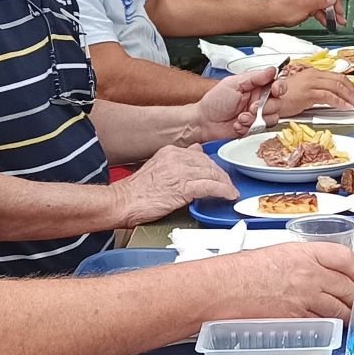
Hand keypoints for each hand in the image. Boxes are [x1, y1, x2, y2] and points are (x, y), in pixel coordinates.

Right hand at [108, 144, 238, 224]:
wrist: (122, 202)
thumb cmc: (137, 191)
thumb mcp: (157, 167)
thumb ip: (176, 162)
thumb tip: (195, 153)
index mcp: (170, 152)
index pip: (200, 155)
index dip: (212, 166)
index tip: (219, 174)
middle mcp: (176, 158)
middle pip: (209, 163)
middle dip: (221, 175)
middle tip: (228, 185)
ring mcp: (180, 172)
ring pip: (212, 173)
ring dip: (225, 184)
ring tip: (230, 192)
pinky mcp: (182, 187)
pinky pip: (210, 186)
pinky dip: (223, 191)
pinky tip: (228, 195)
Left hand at [194, 67, 280, 140]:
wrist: (204, 122)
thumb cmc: (215, 101)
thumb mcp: (233, 84)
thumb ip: (254, 78)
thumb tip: (271, 70)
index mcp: (255, 86)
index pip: (276, 84)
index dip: (280, 87)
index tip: (275, 90)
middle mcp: (259, 99)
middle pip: (277, 103)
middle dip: (264, 107)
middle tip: (251, 107)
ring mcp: (257, 114)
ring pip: (272, 117)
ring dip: (255, 119)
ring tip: (241, 118)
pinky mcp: (254, 127)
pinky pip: (262, 129)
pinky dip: (249, 128)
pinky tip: (238, 124)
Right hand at [201, 242, 353, 319]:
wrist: (223, 289)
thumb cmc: (242, 271)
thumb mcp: (279, 254)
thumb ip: (304, 261)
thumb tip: (321, 270)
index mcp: (305, 253)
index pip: (345, 259)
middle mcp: (310, 275)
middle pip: (347, 285)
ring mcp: (306, 298)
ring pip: (340, 308)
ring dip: (349, 313)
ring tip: (352, 316)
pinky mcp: (298, 318)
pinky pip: (324, 322)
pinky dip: (331, 325)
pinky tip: (333, 326)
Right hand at [268, 66, 353, 116]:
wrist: (268, 99)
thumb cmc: (282, 97)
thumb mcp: (303, 91)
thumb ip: (316, 92)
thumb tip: (331, 98)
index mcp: (312, 73)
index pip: (336, 76)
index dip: (349, 85)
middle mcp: (312, 75)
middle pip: (340, 79)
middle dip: (353, 90)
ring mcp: (310, 83)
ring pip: (337, 86)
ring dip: (350, 96)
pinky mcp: (307, 93)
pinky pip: (328, 96)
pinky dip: (340, 102)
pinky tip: (345, 107)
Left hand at [269, 0, 348, 28]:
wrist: (274, 16)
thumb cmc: (283, 9)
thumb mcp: (305, 6)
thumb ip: (320, 2)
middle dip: (335, 4)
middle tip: (339, 13)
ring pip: (325, 2)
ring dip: (332, 12)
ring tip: (337, 20)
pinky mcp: (308, 5)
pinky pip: (320, 8)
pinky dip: (325, 15)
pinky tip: (328, 21)